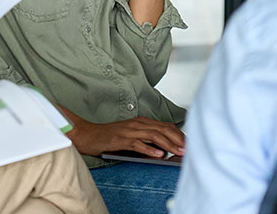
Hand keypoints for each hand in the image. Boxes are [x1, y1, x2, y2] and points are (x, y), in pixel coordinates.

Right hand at [66, 114, 185, 157]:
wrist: (88, 134)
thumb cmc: (108, 136)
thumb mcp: (130, 135)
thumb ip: (145, 139)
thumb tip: (163, 149)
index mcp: (140, 121)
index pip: (164, 125)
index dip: (177, 133)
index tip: (188, 142)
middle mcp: (137, 124)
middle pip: (162, 129)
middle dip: (177, 139)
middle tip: (188, 148)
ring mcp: (129, 131)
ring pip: (154, 135)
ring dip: (168, 144)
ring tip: (178, 152)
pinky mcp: (121, 139)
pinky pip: (139, 144)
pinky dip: (151, 149)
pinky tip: (159, 155)